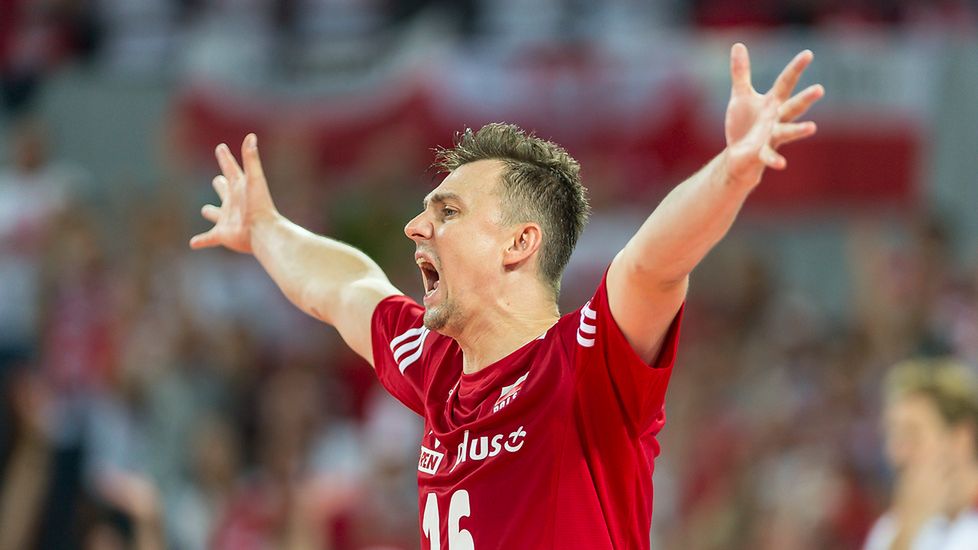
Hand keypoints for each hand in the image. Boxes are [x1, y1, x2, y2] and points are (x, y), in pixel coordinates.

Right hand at [190, 133, 278, 253]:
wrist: (264, 233)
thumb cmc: (260, 206)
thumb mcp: (254, 179)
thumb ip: (251, 158)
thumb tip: (251, 135)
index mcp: (240, 188)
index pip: (231, 169)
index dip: (226, 158)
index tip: (221, 148)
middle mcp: (233, 203)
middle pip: (224, 191)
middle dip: (221, 185)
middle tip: (218, 179)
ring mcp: (227, 219)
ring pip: (217, 214)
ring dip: (212, 213)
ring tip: (206, 210)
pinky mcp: (222, 235)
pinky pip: (208, 238)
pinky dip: (201, 240)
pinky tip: (193, 243)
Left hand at [724, 43, 824, 187]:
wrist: (739, 156)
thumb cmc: (744, 125)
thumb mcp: (741, 96)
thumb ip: (741, 73)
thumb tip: (738, 45)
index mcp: (773, 103)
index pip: (786, 82)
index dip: (796, 68)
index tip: (808, 53)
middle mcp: (776, 119)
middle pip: (793, 107)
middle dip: (805, 99)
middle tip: (819, 89)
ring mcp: (771, 137)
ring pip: (787, 132)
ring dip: (798, 130)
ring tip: (812, 128)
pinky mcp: (762, 154)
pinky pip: (769, 156)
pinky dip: (774, 159)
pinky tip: (782, 164)